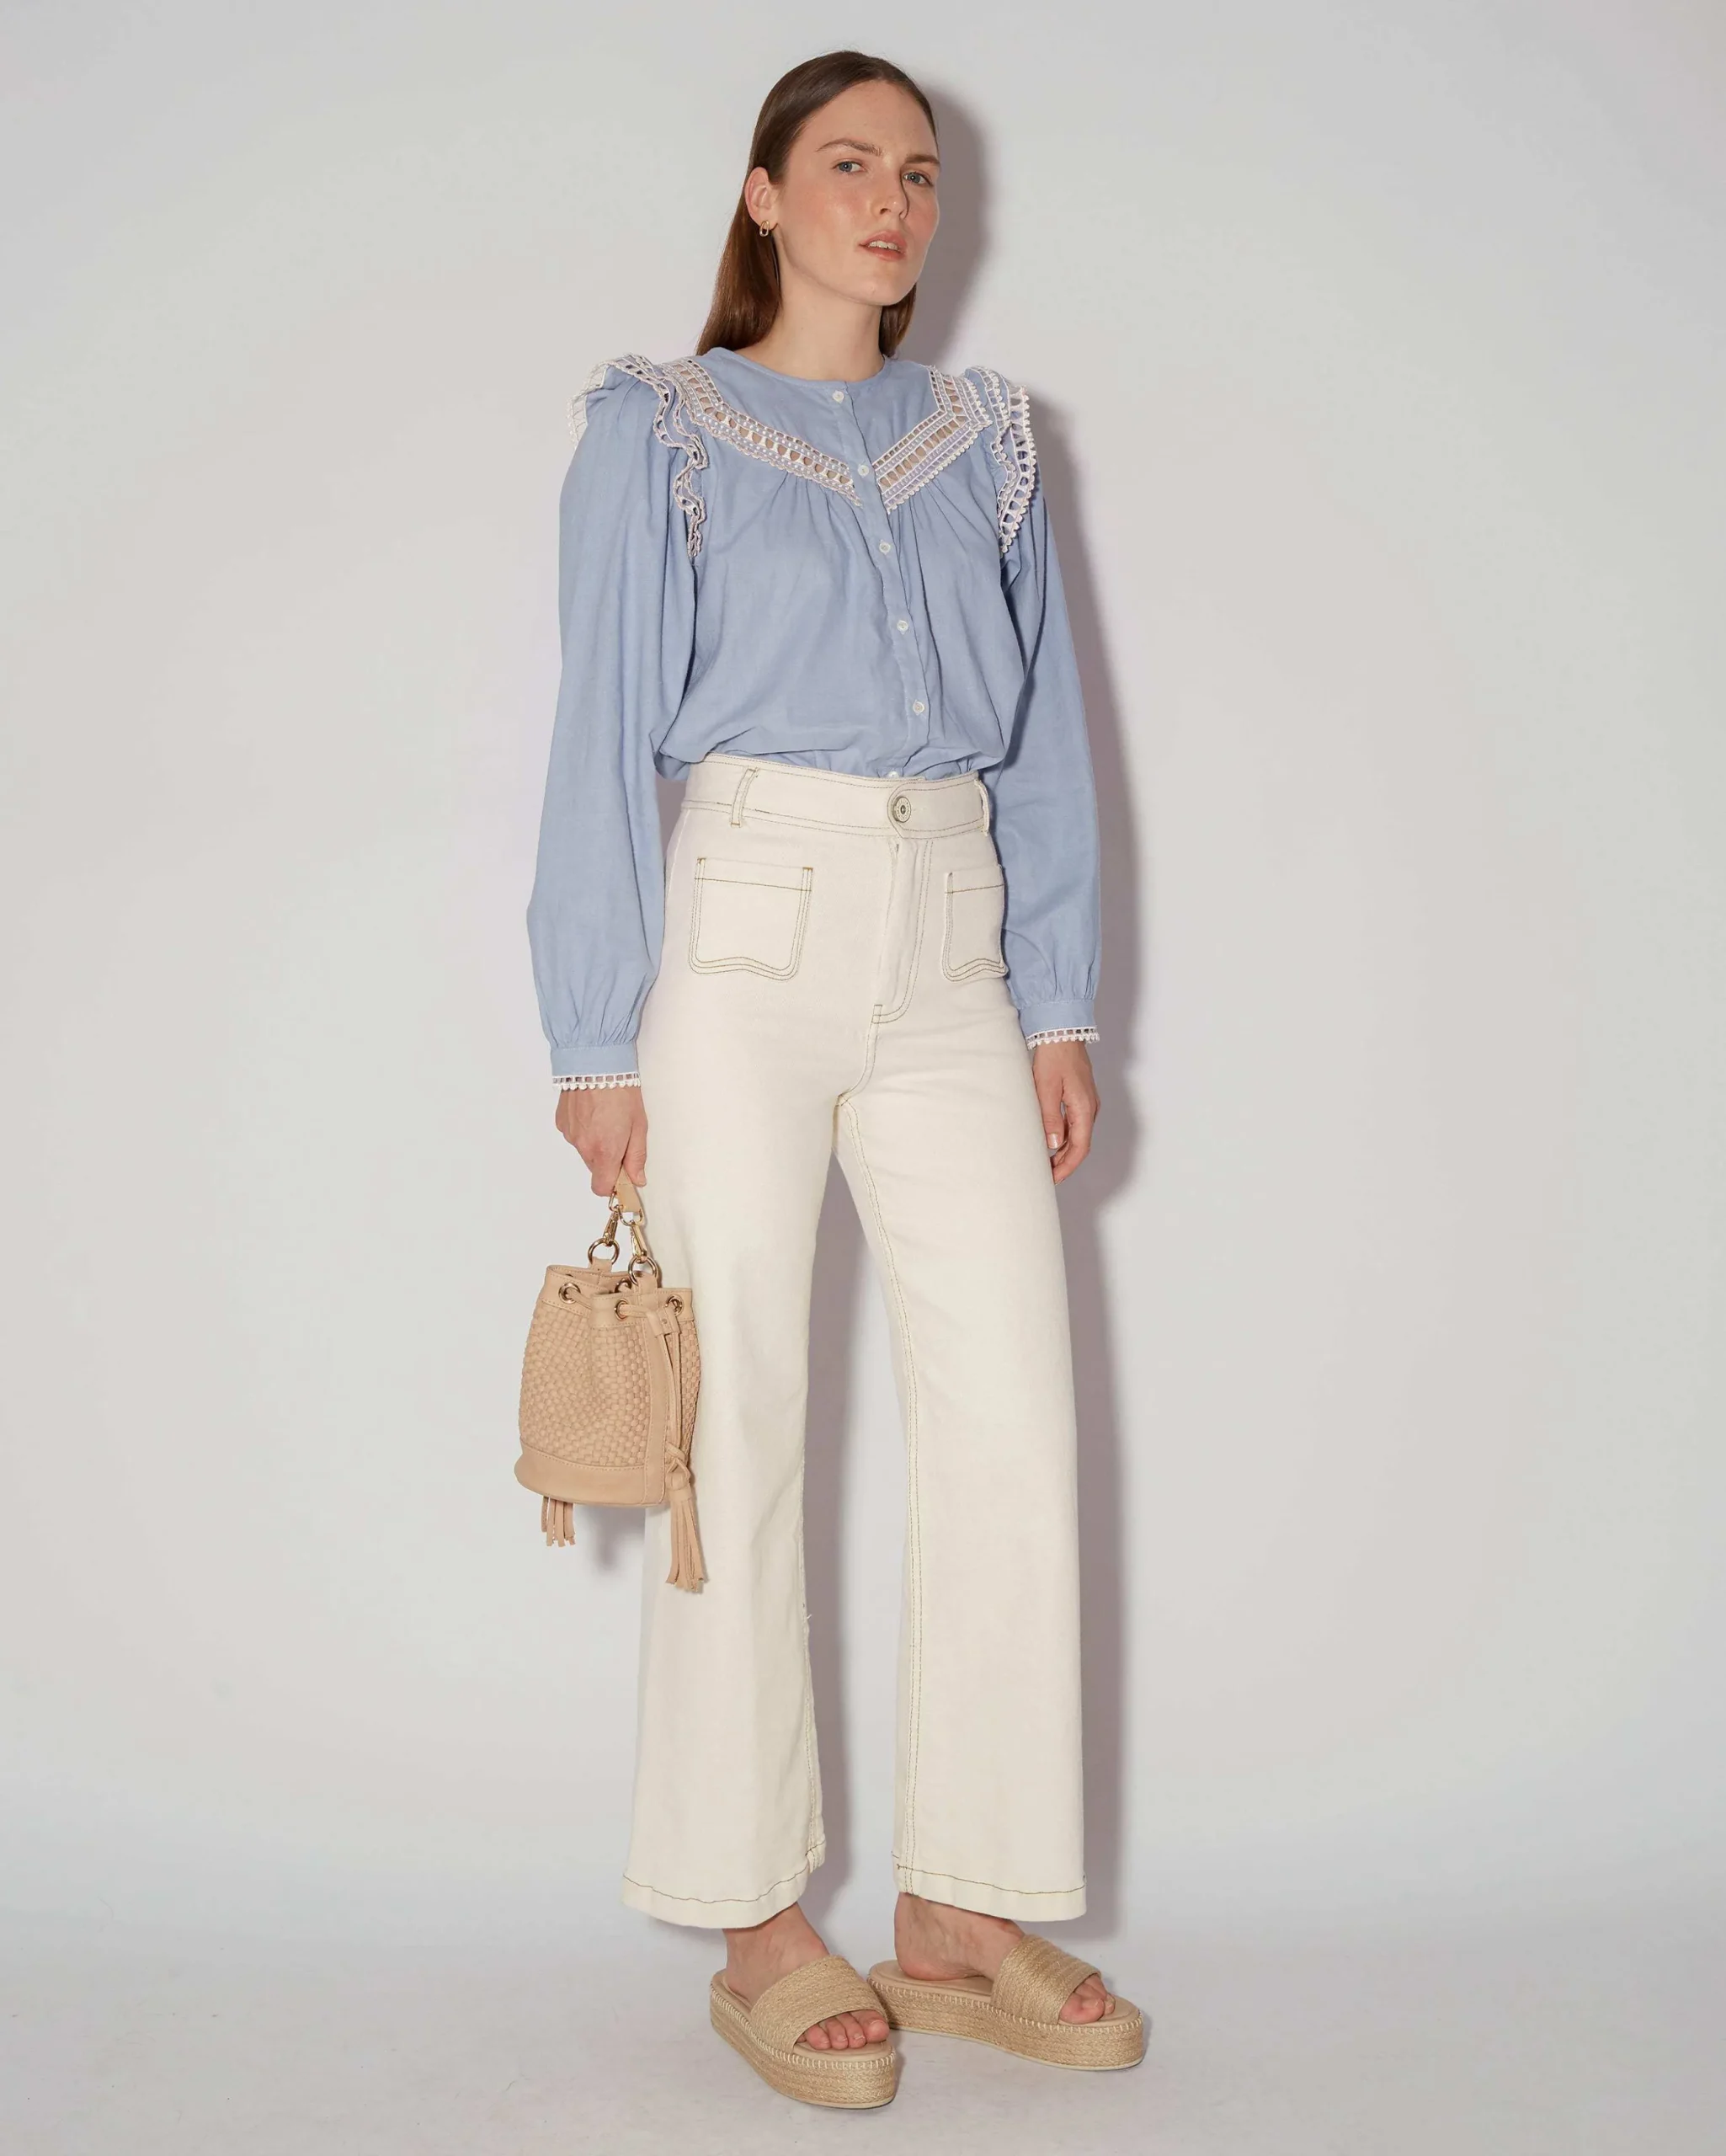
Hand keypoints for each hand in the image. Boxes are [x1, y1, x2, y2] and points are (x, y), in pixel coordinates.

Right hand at [554, 1085, 648, 1195]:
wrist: (595, 1062)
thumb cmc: (621, 1091)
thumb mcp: (639, 1125)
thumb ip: (636, 1157)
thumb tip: (637, 1179)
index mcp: (605, 1152)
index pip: (602, 1188)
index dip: (613, 1185)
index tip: (623, 1175)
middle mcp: (584, 1147)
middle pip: (595, 1168)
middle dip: (607, 1159)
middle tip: (620, 1135)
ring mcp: (570, 1135)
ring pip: (585, 1150)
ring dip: (595, 1142)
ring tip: (606, 1117)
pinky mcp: (561, 1122)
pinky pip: (575, 1135)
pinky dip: (584, 1129)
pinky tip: (593, 1111)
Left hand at [1031, 1041, 1097, 1183]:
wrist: (1061, 1032)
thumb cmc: (1053, 1057)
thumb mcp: (1045, 1088)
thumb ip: (1049, 1118)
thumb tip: (1053, 1145)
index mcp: (1084, 1109)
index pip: (1080, 1148)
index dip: (1067, 1167)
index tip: (1053, 1179)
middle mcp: (1090, 1108)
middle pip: (1080, 1145)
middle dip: (1064, 1163)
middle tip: (1045, 1175)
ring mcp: (1087, 1102)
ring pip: (1077, 1135)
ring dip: (1063, 1151)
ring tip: (1044, 1161)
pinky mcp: (1080, 1097)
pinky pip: (1074, 1124)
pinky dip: (1063, 1136)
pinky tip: (1049, 1140)